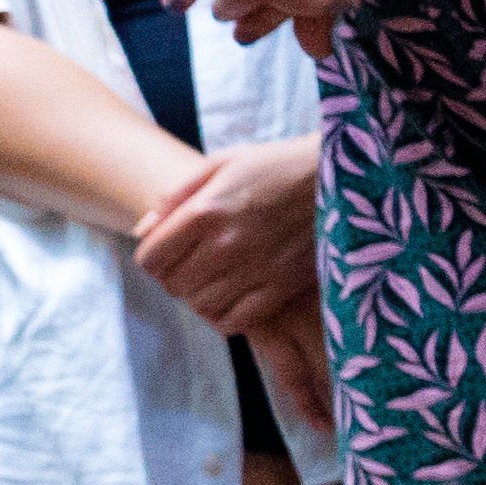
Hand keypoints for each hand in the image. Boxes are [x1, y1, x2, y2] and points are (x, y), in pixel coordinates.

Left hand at [131, 138, 324, 346]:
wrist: (343, 176)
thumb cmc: (277, 165)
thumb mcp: (223, 164)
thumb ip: (178, 197)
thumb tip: (142, 230)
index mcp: (207, 211)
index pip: (151, 258)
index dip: (151, 258)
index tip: (165, 252)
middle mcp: (228, 244)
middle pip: (173, 285)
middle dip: (173, 277)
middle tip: (190, 264)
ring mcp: (256, 268)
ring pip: (201, 306)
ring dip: (199, 296)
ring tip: (212, 279)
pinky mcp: (282, 286)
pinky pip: (236, 321)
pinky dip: (225, 315)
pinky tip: (232, 296)